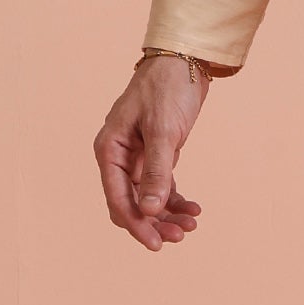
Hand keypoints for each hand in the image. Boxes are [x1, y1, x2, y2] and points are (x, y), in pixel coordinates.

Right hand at [94, 57, 212, 251]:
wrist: (185, 61)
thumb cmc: (168, 88)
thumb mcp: (163, 130)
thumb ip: (156, 171)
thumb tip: (148, 211)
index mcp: (109, 149)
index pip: (117, 198)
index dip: (136, 224)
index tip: (157, 243)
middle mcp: (118, 156)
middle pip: (130, 203)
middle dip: (153, 223)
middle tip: (180, 236)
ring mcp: (136, 157)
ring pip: (147, 198)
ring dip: (167, 215)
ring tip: (191, 225)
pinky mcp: (156, 155)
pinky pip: (161, 187)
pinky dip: (175, 199)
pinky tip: (194, 209)